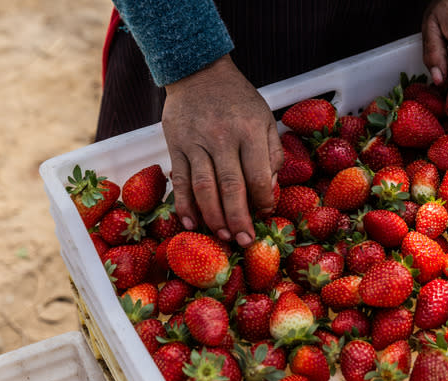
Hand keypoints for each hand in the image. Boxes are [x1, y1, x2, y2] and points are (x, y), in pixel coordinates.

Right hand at [162, 55, 282, 246]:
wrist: (198, 72)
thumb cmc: (237, 99)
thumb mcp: (264, 118)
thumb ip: (272, 152)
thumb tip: (270, 189)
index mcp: (250, 131)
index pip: (259, 176)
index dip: (264, 201)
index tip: (265, 214)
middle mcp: (222, 137)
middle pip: (231, 187)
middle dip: (239, 219)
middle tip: (245, 242)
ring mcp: (196, 143)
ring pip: (204, 188)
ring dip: (213, 217)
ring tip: (223, 237)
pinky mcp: (175, 146)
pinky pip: (181, 181)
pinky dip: (184, 205)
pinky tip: (191, 223)